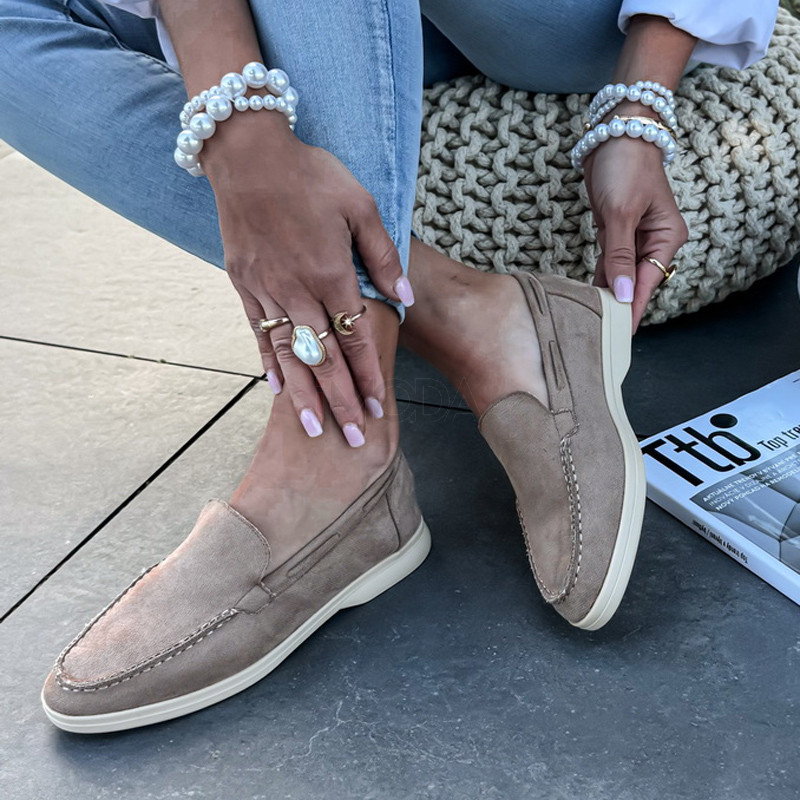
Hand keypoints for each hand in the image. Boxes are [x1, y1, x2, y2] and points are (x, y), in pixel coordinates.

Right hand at [202, 112, 409, 442]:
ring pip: (290, 354)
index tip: (377, 407)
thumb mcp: (361, 205)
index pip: (355, 338)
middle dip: (341, 401)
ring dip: (304, 395)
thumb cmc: (311, 175)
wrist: (248, 154)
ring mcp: (266, 290)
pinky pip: (258, 332)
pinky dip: (268, 363)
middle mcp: (297, 290)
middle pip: (324, 358)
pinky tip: (276, 391)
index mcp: (331, 273)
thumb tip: (406, 299)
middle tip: (353, 438)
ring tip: (314, 430)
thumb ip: (385, 257)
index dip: (367, 376)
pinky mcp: (244, 284)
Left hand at [583, 133, 687, 331]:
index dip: (632, 308)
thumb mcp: (619, 214)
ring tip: (591, 321)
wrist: (617, 131)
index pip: (647, 281)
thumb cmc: (625, 166)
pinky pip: (609, 261)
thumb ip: (619, 256)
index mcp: (666, 237)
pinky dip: (600, 277)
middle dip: (619, 305)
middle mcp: (654, 240)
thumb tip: (622, 293)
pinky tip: (589, 296)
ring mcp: (634, 236)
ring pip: (620, 274)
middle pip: (635, 281)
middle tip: (599, 334)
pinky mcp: (615, 230)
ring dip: (607, 293)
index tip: (621, 335)